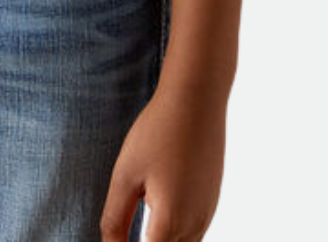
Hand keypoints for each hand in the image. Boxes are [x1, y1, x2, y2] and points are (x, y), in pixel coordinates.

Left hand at [99, 80, 227, 240]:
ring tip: (142, 220)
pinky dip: (176, 232)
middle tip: (126, 225)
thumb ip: (115, 219)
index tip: (118, 240)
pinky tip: (159, 210)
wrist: (197, 100)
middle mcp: (194, 225)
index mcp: (170, 222)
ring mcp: (207, 213)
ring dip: (162, 240)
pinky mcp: (211, 201)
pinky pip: (193, 232)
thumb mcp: (126, 174)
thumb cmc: (158, 132)